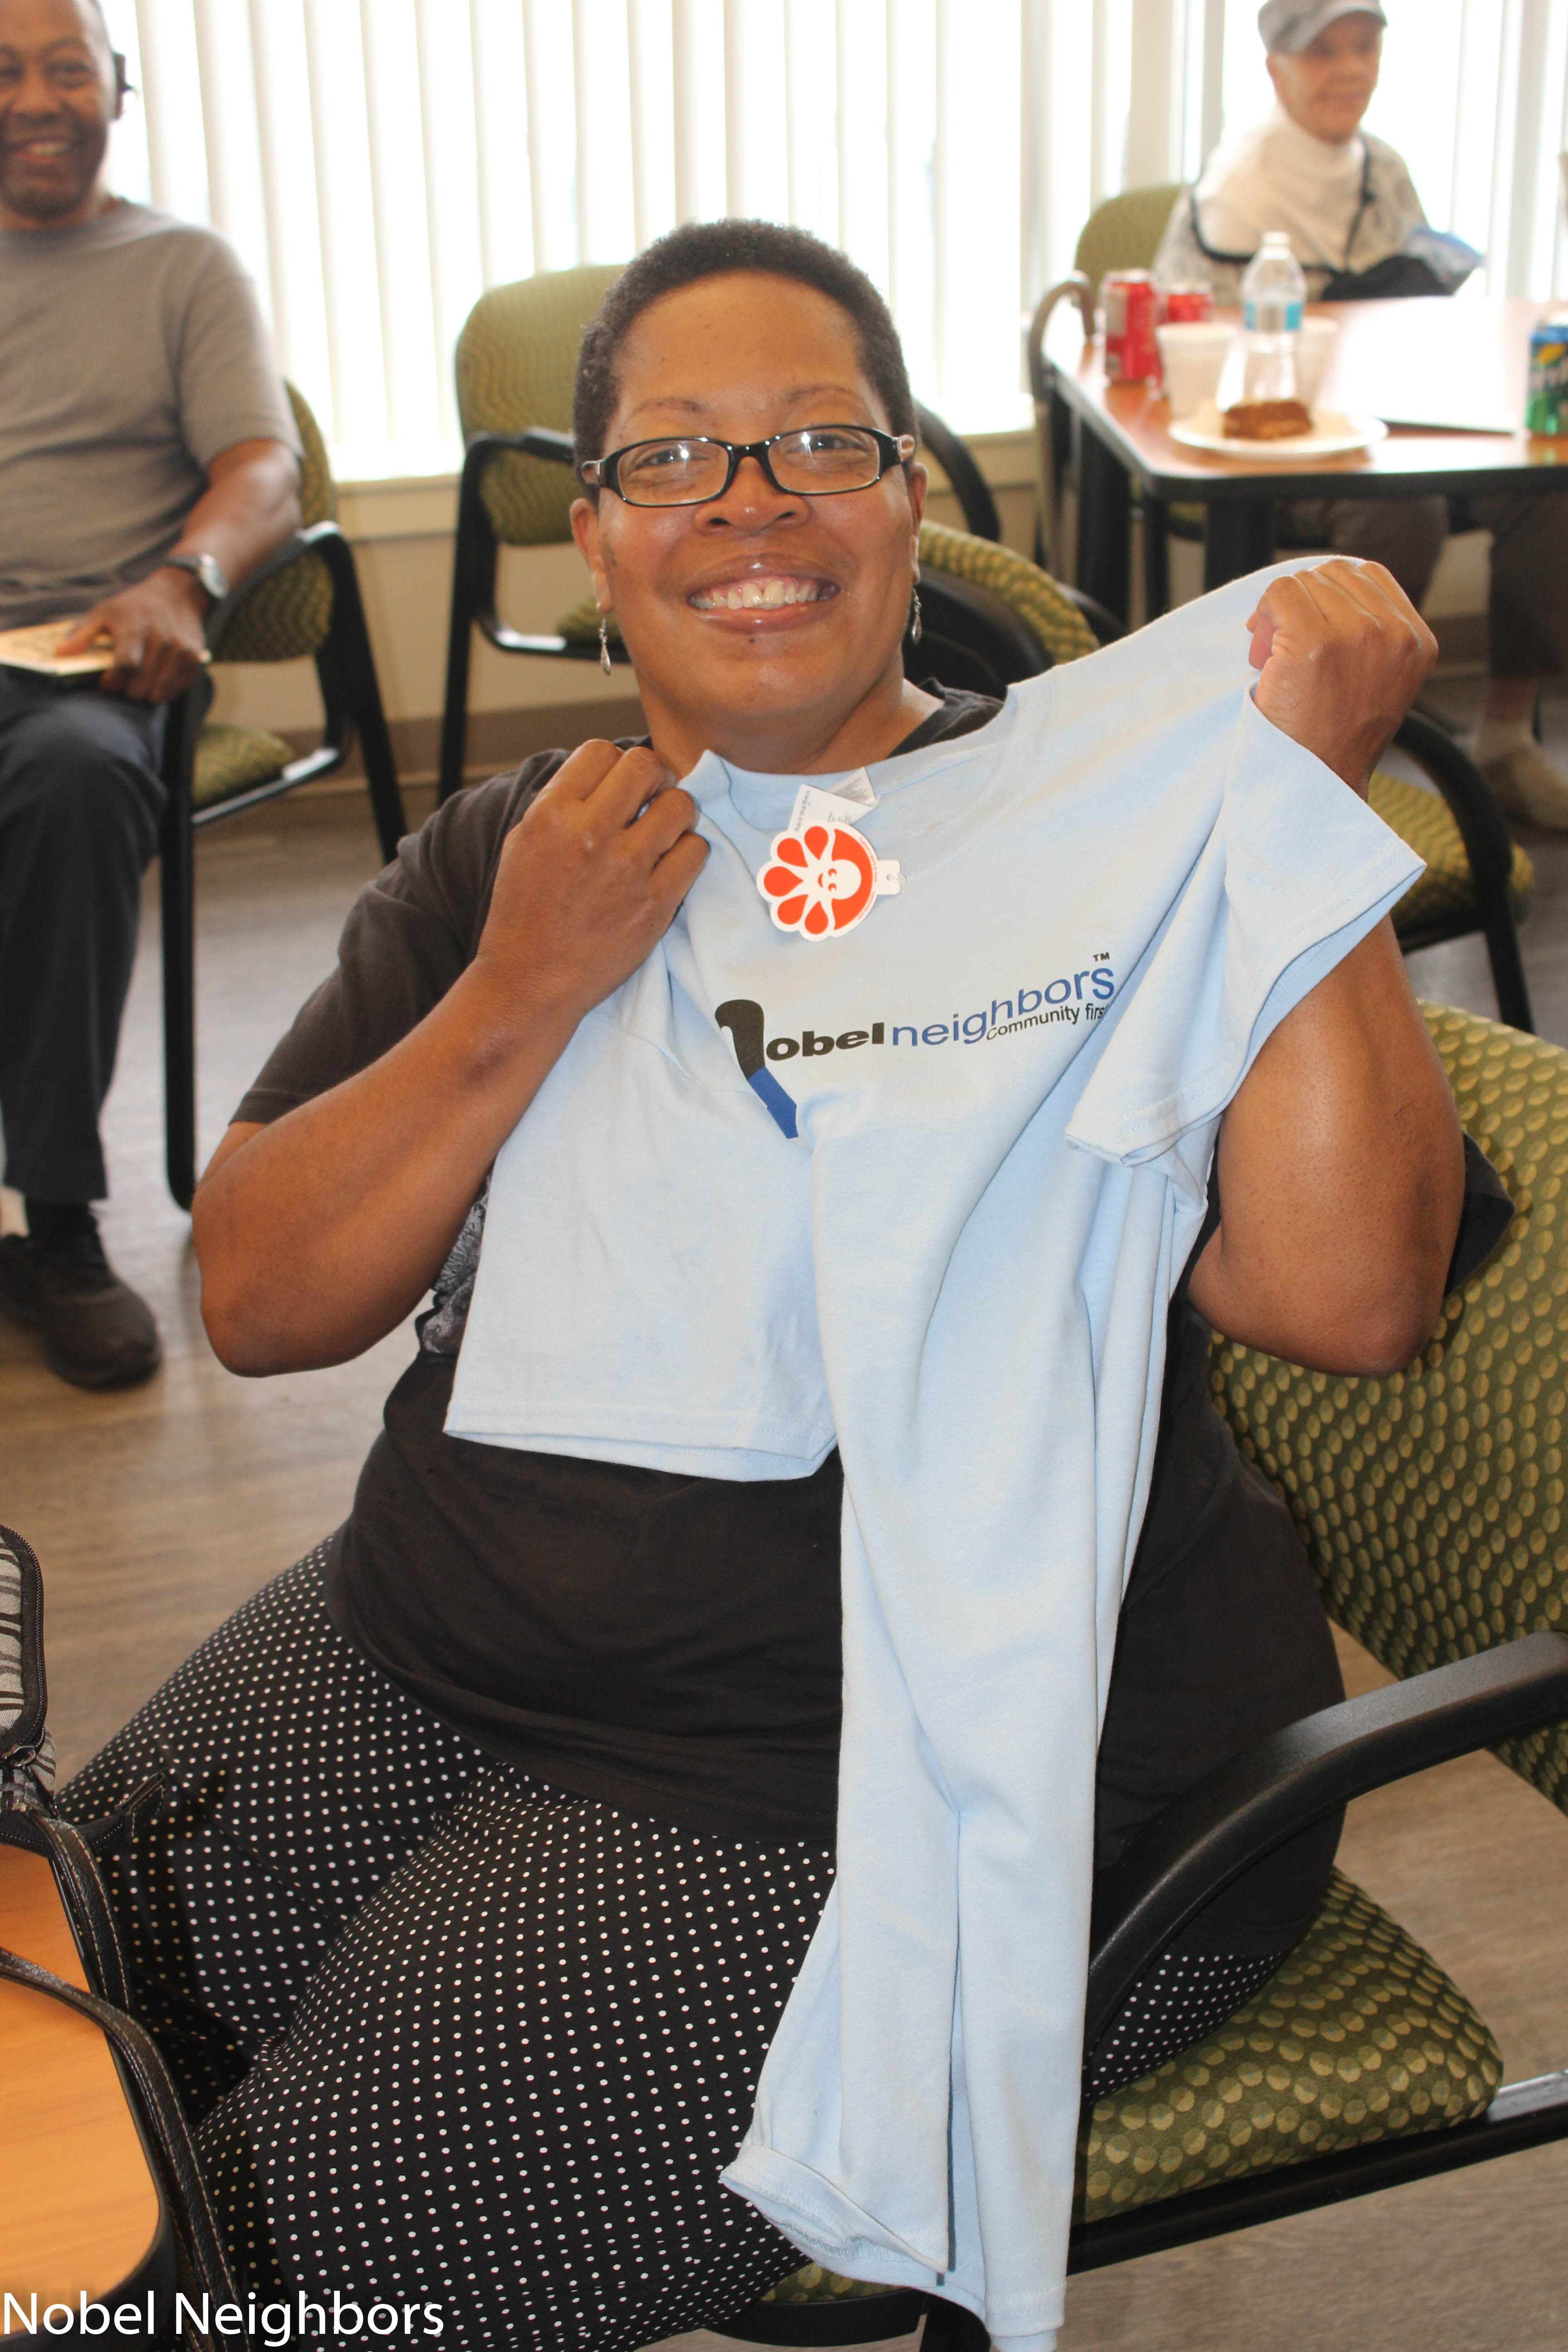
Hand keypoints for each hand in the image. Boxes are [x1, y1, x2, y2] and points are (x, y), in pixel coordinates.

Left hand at [57, 569, 210, 702]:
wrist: (177, 593)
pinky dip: (164, 691)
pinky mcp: (194, 657)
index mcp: (135, 627)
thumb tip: (61, 652)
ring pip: (159, 692)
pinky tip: (155, 682)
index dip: (113, 682)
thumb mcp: (104, 611)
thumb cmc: (134, 606)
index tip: (106, 683)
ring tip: (137, 684)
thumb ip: (82, 633)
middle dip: (127, 691)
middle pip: (141, 685)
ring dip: (145, 694)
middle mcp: (161, 638)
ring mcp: (180, 649)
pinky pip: (176, 689)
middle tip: (122, 684)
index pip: (126, 666)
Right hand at [471, 740, 708, 1026]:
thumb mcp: (523, 843)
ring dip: (676, 814)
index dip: (616, 764)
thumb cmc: (523, 914)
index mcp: (551, 814)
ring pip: (681, 805)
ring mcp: (626, 869)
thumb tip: (604, 775)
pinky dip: (688, 854)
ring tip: (663, 834)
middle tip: (651, 800)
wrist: (530, 981)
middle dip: (653, 778)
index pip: (601, 750)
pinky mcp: (655, 904)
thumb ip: (561, 803)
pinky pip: (695, 852)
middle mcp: (590, 833)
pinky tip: (669, 866)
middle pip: (646, 766)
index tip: (620, 787)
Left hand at [1245, 559, 1435, 793]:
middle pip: (1335, 574)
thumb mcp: (1377, 680)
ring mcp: (1357, 635)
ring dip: (1280, 613)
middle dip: (1303, 602)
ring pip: (1305, 581)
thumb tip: (1320, 587)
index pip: (1369, 576)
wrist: (1317, 782)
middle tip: (1281, 646)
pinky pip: (1281, 593)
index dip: (1329, 595)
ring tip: (1271, 656)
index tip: (1307, 628)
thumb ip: (1370, 634)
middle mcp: (1395, 634)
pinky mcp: (1314, 643)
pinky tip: (1260, 652)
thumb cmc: (1336, 738)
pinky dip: (1263, 614)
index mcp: (1418, 641)